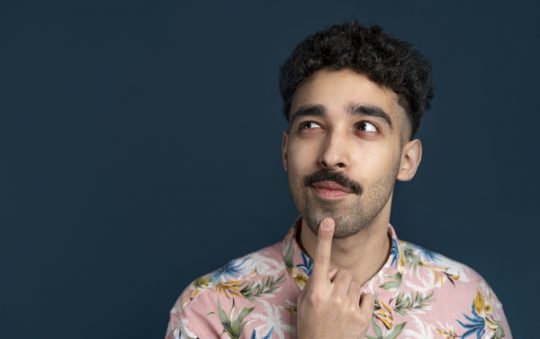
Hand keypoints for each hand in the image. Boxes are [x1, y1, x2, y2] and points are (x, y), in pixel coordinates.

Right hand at [296, 218, 374, 338]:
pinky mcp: (363, 318)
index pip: (320, 260)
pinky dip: (362, 302)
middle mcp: (333, 297)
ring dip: (350, 291)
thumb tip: (330, 271)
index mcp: (316, 292)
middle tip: (333, 296)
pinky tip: (352, 313)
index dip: (324, 238)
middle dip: (339, 280)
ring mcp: (349, 307)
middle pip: (343, 272)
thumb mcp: (304, 303)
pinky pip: (367, 297)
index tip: (328, 221)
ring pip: (355, 283)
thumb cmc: (310, 326)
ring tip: (341, 308)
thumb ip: (315, 283)